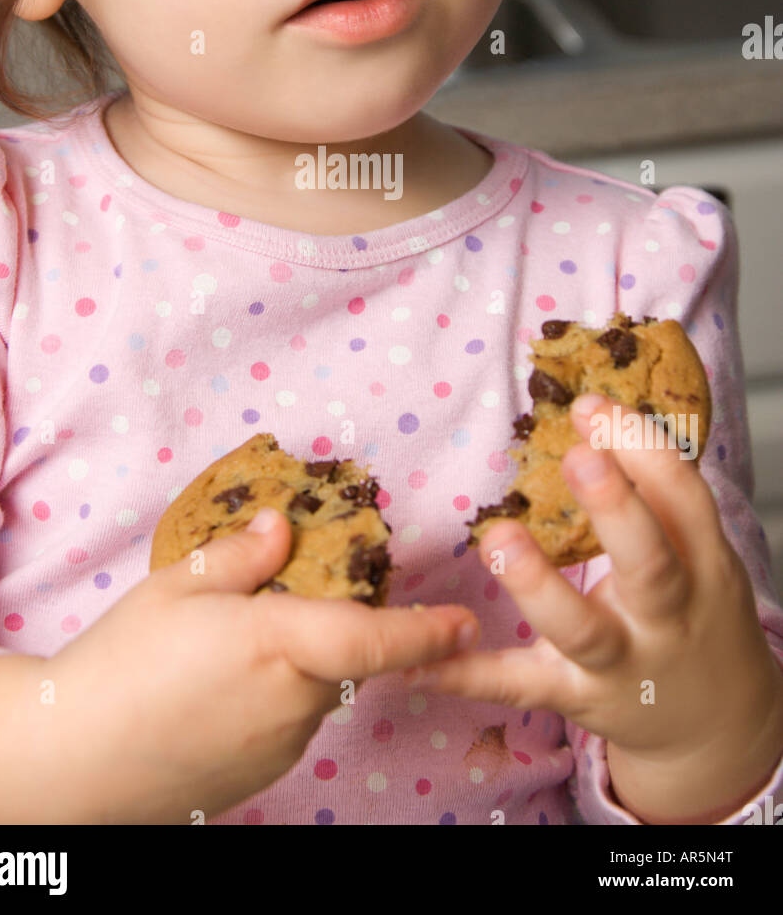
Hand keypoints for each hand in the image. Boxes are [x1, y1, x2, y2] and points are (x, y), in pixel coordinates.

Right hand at [48, 508, 477, 822]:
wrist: (70, 759)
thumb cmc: (120, 661)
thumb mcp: (176, 586)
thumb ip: (240, 556)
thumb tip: (280, 527)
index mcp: (279, 643)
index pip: (374, 640)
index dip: (424, 632)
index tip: (465, 622)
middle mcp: (294, 701)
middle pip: (342, 661)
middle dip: (329, 634)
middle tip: (273, 612)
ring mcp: (280, 746)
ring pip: (314, 694)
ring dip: (296, 670)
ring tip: (220, 657)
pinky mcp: (259, 776)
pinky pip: (287, 726)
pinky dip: (271, 703)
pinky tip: (213, 695)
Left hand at [403, 395, 782, 776]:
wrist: (713, 723)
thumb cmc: (689, 607)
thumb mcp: (696, 552)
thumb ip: (653, 492)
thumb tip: (592, 413)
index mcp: (701, 564)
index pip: (682, 499)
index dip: (641, 449)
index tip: (591, 406)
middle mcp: (666, 616)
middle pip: (649, 563)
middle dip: (615, 509)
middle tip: (577, 456)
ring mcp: (620, 662)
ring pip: (581, 629)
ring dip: (537, 585)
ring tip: (497, 538)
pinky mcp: (573, 696)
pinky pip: (516, 685)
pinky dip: (467, 674)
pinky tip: (417, 661)